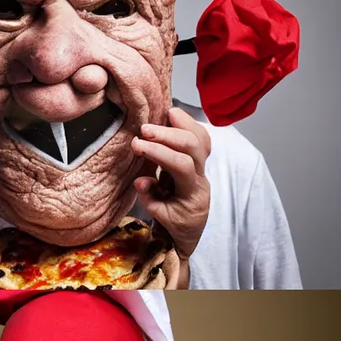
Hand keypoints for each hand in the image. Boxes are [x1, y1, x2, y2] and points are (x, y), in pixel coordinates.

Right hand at [130, 106, 211, 258]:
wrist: (193, 228)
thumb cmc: (176, 223)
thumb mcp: (161, 218)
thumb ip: (151, 199)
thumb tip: (140, 180)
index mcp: (192, 193)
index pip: (181, 166)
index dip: (160, 152)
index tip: (137, 145)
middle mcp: (202, 177)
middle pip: (194, 147)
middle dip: (169, 134)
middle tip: (144, 130)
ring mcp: (203, 166)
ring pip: (202, 138)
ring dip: (183, 123)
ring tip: (163, 113)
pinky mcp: (200, 159)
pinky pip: (202, 137)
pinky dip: (189, 123)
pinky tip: (173, 116)